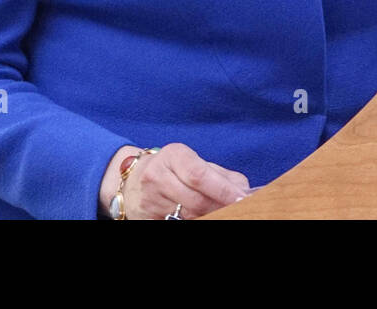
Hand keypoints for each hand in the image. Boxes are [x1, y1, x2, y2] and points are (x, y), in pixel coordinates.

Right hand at [100, 143, 251, 218]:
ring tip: (222, 211)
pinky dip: (194, 220)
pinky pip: (176, 222)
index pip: (200, 175)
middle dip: (220, 206)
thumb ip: (220, 175)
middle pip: (196, 199)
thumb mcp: (193, 162)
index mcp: (174, 155)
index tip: (241, 198)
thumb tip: (244, 190)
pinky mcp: (146, 217)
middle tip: (236, 208)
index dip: (222, 189)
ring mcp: (150, 199)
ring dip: (209, 215)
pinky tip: (203, 216)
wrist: (132, 180)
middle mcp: (157, 175)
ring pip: (187, 215)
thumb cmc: (172, 169)